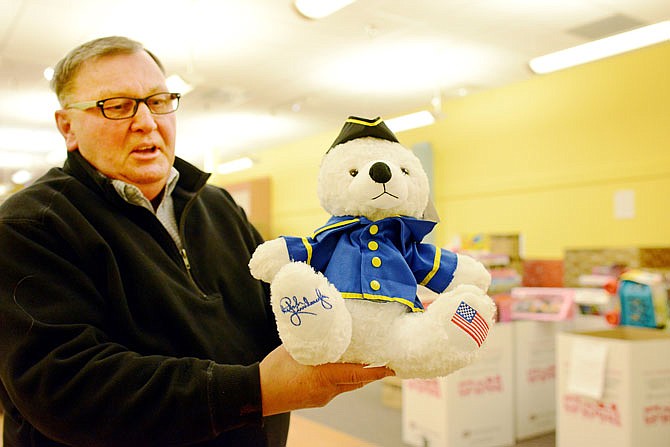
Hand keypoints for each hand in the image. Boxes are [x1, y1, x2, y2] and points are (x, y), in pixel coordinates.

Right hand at [259, 345, 394, 415]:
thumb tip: (326, 324)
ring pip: (346, 385)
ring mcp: (322, 398)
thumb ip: (313, 339)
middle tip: (381, 358)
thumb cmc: (274, 369)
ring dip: (355, 374)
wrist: (257, 394)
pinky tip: (337, 367)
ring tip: (362, 359)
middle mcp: (328, 390)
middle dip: (370, 371)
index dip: (377, 371)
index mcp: (324, 376)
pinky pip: (336, 388)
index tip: (392, 367)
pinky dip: (342, 378)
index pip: (358, 374)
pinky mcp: (317, 400)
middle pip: (357, 381)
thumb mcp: (295, 348)